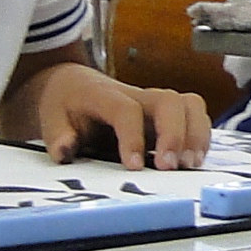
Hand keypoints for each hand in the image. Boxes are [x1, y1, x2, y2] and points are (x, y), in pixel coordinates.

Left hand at [25, 61, 211, 168]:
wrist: (72, 84)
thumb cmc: (65, 104)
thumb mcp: (50, 118)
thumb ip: (57, 136)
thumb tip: (65, 150)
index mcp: (104, 95)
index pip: (126, 109)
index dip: (133, 137)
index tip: (134, 166)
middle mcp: (136, 95)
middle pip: (168, 101)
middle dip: (175, 135)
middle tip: (169, 167)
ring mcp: (154, 103)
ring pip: (188, 104)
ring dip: (195, 135)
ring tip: (189, 165)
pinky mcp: (166, 114)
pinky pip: (194, 115)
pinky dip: (200, 136)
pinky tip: (194, 160)